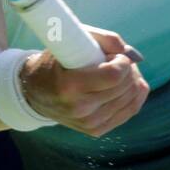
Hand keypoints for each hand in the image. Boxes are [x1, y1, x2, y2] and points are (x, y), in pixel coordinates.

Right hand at [21, 27, 148, 137]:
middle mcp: (80, 109)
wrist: (34, 92)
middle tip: (117, 61)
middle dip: (128, 69)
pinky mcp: (95, 130)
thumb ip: (105, 39)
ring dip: (132, 81)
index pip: (114, 75)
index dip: (122, 62)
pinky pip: (129, 111)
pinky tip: (126, 85)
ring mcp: (89, 123)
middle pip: (125, 87)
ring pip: (131, 99)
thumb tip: (135, 56)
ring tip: (118, 72)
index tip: (114, 55)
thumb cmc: (55, 61)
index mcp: (70, 86)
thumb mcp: (72, 40)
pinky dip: (134, 96)